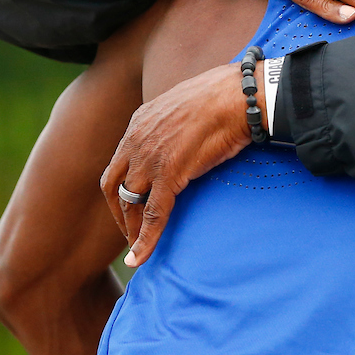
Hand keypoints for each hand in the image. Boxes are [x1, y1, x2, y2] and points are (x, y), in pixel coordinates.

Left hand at [100, 64, 248, 266]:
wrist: (240, 96)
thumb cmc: (225, 95)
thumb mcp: (187, 102)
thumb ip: (176, 120)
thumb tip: (186, 128)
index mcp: (140, 122)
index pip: (120, 162)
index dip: (122, 186)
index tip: (132, 201)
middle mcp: (136, 141)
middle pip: (114, 185)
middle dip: (119, 211)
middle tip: (130, 229)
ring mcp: (150, 160)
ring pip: (130, 203)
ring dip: (131, 229)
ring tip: (137, 248)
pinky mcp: (169, 176)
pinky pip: (153, 215)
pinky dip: (144, 240)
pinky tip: (140, 259)